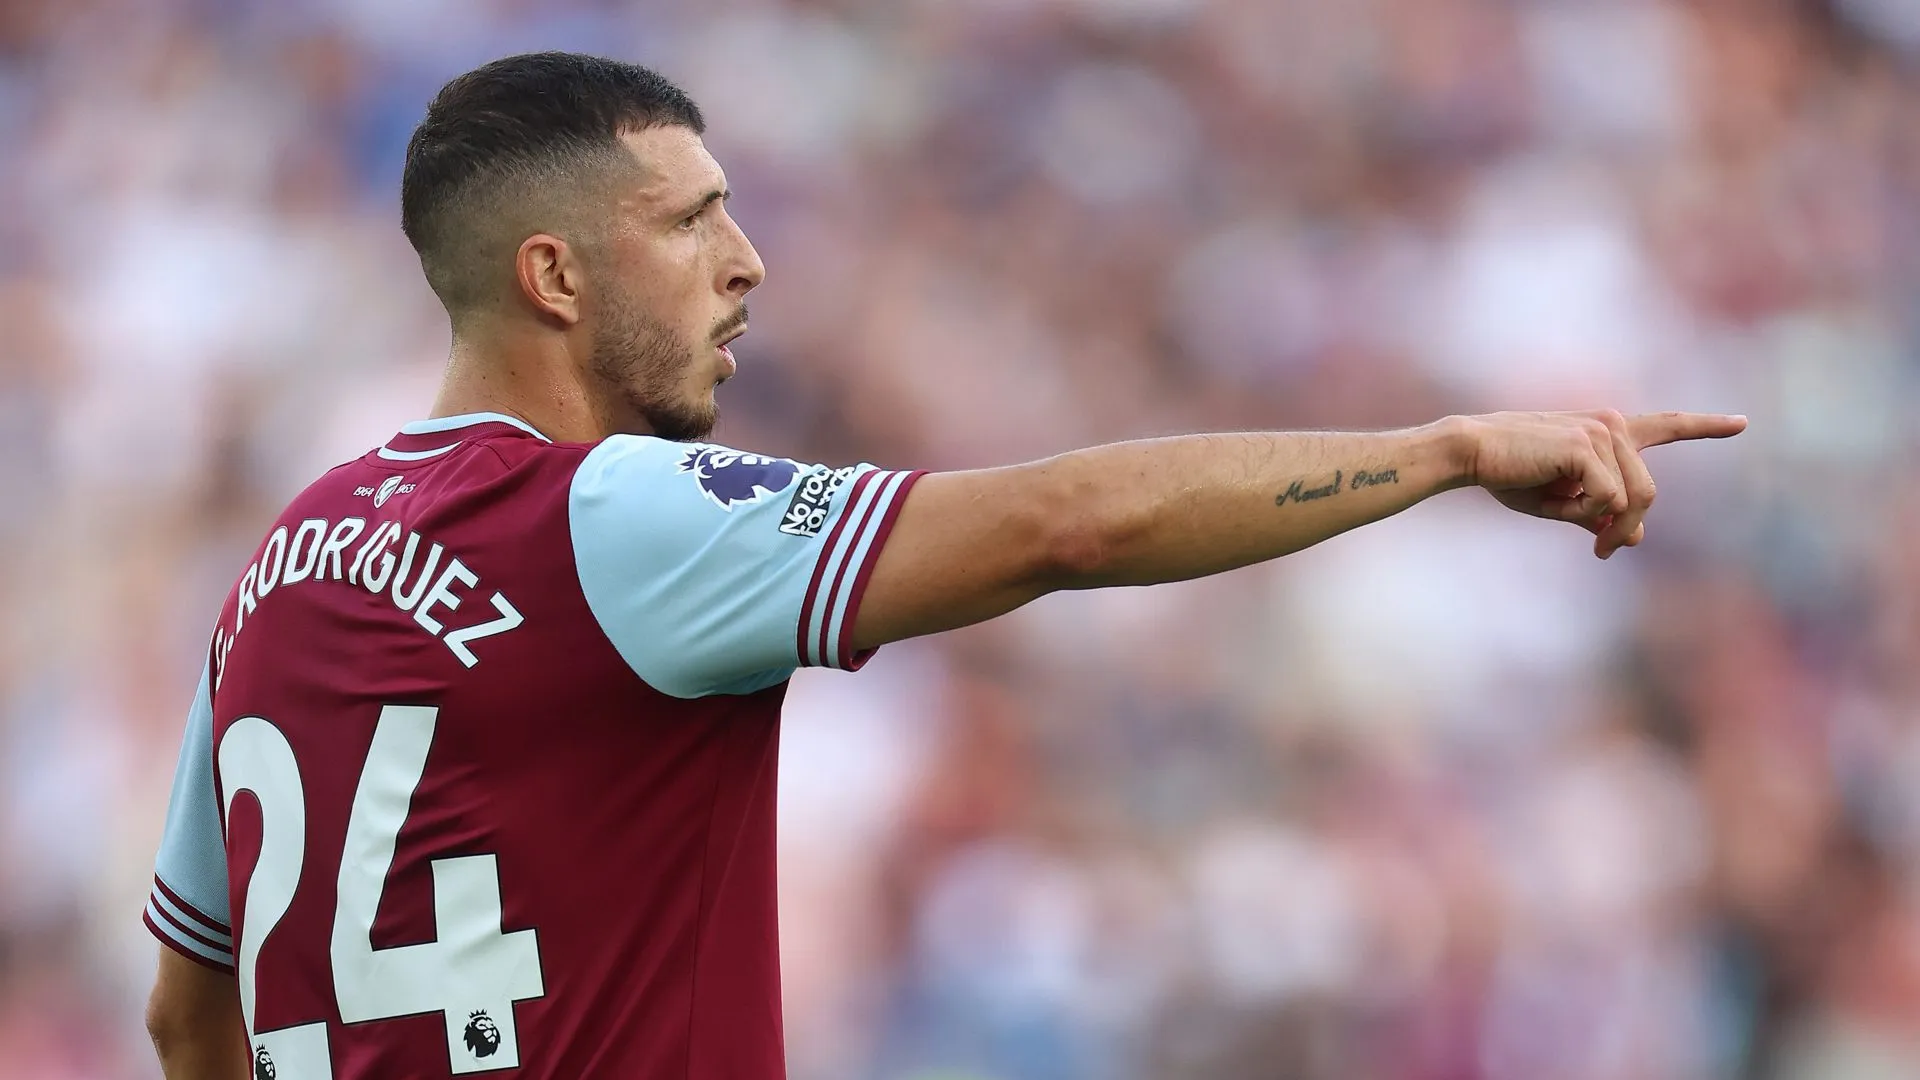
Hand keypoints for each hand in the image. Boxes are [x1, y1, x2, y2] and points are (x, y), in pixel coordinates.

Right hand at [1455, 410, 1746, 558]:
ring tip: (1573, 528)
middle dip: (1627, 528)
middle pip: (1647, 492)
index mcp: (1605, 430)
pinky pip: (1606, 500)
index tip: (1741, 423)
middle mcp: (1610, 424)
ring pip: (1632, 499)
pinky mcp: (1586, 446)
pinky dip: (1583, 515)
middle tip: (1601, 552)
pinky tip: (1555, 503)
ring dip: (1604, 525)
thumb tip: (1638, 535)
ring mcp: (1601, 432)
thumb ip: (1601, 512)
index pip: (1666, 426)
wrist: (1471, 453)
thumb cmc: (1508, 475)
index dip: (1705, 426)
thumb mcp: (1561, 501)